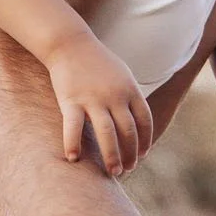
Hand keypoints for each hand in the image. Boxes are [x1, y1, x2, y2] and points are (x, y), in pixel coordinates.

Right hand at [47, 29, 153, 174]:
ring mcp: (93, 98)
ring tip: (114, 173)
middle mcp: (115, 95)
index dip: (145, 141)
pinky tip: (74, 159)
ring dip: (112, 155)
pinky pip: (74, 126)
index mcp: (131, 89)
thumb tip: (138, 119)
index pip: (145, 121)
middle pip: (128, 131)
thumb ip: (131, 96)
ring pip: (107, 133)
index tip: (142, 155)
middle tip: (127, 169)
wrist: (70, 43)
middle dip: (130, 153)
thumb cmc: (97, 61)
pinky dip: (73, 143)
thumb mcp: (122, 74)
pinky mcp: (71, 100)